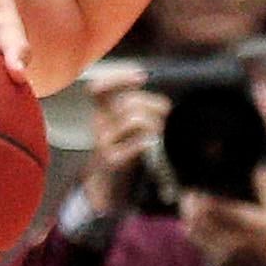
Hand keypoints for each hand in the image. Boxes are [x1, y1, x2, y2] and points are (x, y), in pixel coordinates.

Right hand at [78, 63, 166, 221]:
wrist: (110, 188)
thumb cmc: (127, 152)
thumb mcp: (128, 127)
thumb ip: (140, 109)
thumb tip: (165, 105)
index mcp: (103, 112)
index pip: (99, 88)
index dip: (118, 79)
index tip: (140, 78)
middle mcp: (100, 124)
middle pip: (130, 102)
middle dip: (155, 107)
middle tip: (166, 118)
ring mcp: (104, 143)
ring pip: (134, 119)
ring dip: (155, 124)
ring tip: (161, 135)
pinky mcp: (113, 160)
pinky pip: (137, 143)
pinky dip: (149, 142)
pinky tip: (152, 147)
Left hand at [183, 173, 265, 265]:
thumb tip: (259, 167)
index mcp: (245, 223)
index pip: (210, 207)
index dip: (197, 197)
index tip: (194, 190)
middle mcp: (232, 241)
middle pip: (196, 222)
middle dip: (188, 208)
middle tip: (187, 198)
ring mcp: (224, 257)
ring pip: (195, 238)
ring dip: (190, 223)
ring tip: (191, 214)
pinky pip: (201, 252)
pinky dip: (198, 241)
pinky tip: (203, 234)